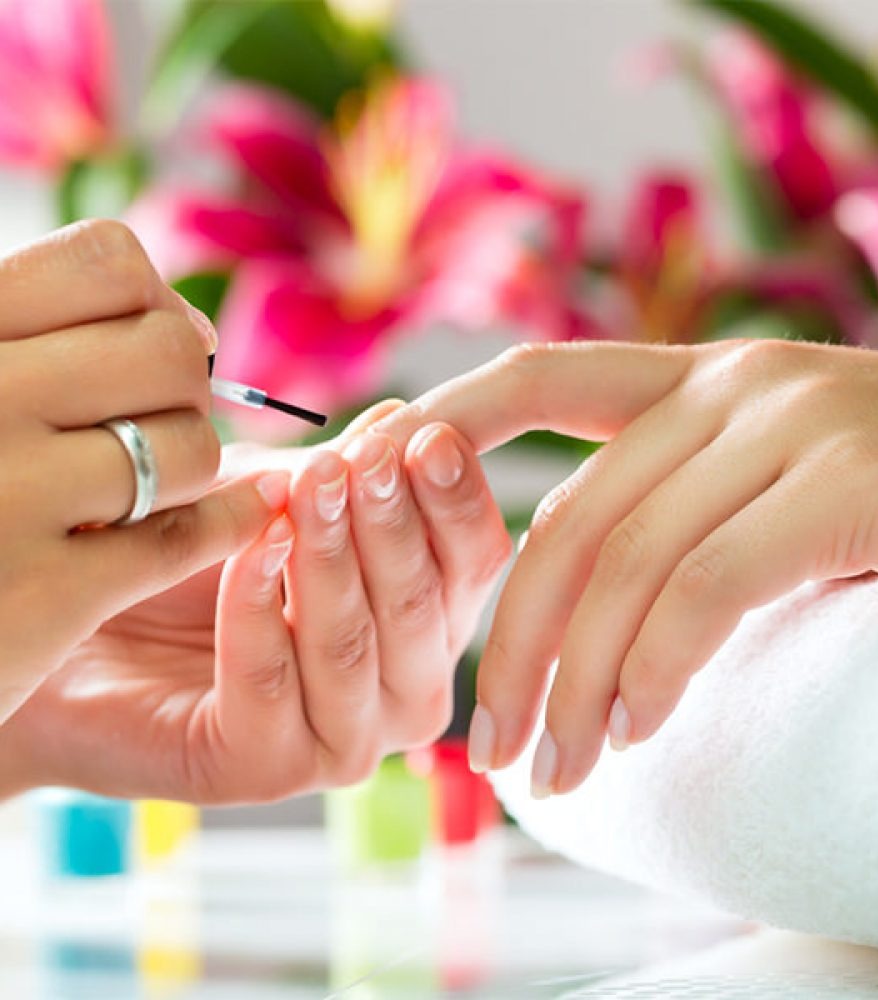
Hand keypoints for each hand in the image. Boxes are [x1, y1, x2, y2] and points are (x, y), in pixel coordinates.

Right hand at [0, 221, 282, 723]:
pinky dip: (222, 525)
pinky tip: (229, 520)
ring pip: (189, 446)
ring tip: (149, 486)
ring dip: (191, 467)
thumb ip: (32, 340)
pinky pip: (183, 537)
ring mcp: (6, 496)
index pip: (106, 262)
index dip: (155, 304)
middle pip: (167, 352)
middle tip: (160, 422)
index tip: (161, 344)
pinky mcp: (42, 595)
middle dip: (185, 389)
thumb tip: (190, 326)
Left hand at [0, 408, 510, 802]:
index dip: (456, 498)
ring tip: (308, 488)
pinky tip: (249, 547)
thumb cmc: (191, 552)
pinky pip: (271, 678)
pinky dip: (257, 605)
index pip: (474, 560)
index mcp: (429, 619)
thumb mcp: (275, 494)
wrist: (80, 618)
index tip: (428, 437)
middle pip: (425, 604)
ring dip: (330, 559)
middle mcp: (404, 687)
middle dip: (393, 523)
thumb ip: (342, 472)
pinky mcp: (267, 768)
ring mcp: (344, 737)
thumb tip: (404, 422)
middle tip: (364, 459)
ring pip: (355, 643)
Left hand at [374, 340, 877, 796]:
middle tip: (493, 741)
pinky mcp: (849, 480)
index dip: (448, 424)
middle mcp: (733, 385)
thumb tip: (586, 605)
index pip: (542, 379)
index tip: (377, 489)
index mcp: (702, 380)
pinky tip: (638, 728)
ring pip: (630, 560)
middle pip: (572, 513)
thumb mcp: (777, 488)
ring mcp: (792, 421)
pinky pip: (709, 586)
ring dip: (578, 679)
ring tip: (557, 767)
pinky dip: (656, 666)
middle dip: (514, 637)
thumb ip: (685, 512)